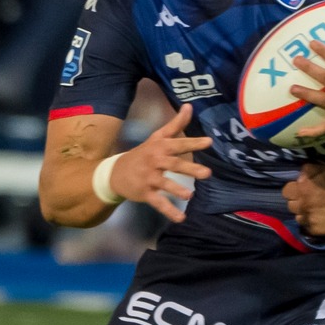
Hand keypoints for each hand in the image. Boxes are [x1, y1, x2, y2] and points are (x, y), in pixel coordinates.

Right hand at [103, 104, 212, 223]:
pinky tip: (181, 218)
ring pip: (164, 184)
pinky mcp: (145, 193)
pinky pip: (158, 202)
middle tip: (207, 173)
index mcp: (160, 147)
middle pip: (174, 164)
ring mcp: (149, 178)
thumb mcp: (157, 137)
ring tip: (189, 195)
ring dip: (176, 189)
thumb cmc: (142, 153)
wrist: (115, 172)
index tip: (209, 142)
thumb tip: (190, 106)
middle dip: (190, 168)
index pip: (178, 144)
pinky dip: (169, 210)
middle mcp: (155, 161)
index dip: (193, 143)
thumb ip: (175, 124)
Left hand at [282, 163, 324, 235]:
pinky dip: (312, 223)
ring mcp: (308, 218)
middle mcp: (302, 203)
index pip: (286, 191)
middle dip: (298, 202)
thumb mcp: (323, 168)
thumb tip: (299, 176)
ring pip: (298, 217)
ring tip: (316, 211)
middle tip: (310, 201)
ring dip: (304, 213)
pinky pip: (306, 227)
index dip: (294, 190)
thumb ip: (307, 171)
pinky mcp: (315, 229)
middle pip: (291, 205)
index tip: (302, 190)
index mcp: (302, 187)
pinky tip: (321, 219)